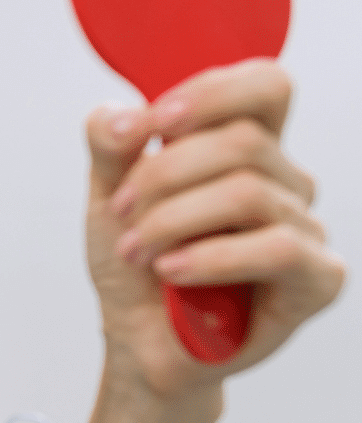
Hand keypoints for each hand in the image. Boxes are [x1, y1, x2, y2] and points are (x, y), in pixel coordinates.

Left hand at [85, 59, 344, 396]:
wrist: (137, 336)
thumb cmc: (135, 260)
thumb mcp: (108, 193)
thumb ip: (110, 145)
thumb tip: (125, 117)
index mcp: (242, 147)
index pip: (266, 86)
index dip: (213, 93)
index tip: (155, 123)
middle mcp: (281, 181)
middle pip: (242, 140)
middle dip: (164, 175)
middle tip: (121, 211)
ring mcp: (303, 228)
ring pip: (248, 192)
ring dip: (173, 220)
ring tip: (136, 250)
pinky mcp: (314, 279)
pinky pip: (276, 249)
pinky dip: (211, 257)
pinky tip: (172, 270)